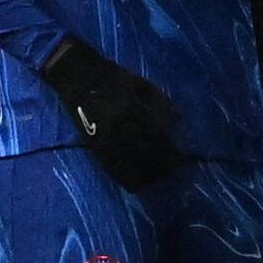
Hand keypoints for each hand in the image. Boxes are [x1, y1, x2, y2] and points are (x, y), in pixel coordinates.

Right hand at [40, 39, 182, 191]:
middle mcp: (121, 129)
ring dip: (144, 177)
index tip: (183, 161)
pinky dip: (123, 177)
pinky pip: (111, 167)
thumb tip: (179, 120)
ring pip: (129, 165)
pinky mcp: (94, 145)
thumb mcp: (144, 86)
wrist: (79, 77)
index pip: (159, 140)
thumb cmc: (115, 79)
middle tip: (173, 174)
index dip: (172, 154)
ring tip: (156, 182)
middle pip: (146, 156)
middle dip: (161, 168)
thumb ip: (162, 103)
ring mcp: (106, 139)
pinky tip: (134, 185)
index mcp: (136, 112)